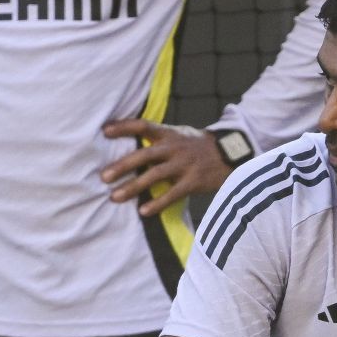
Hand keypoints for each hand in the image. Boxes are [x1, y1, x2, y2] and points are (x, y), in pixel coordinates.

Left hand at [100, 119, 232, 216]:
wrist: (232, 154)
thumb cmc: (198, 146)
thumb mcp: (180, 134)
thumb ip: (159, 138)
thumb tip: (130, 144)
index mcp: (169, 134)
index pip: (143, 125)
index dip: (124, 127)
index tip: (104, 132)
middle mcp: (175, 148)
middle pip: (144, 155)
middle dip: (122, 165)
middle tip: (103, 177)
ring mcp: (184, 165)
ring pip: (154, 175)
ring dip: (133, 187)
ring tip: (115, 196)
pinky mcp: (193, 182)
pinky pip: (172, 194)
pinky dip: (157, 203)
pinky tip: (143, 211)